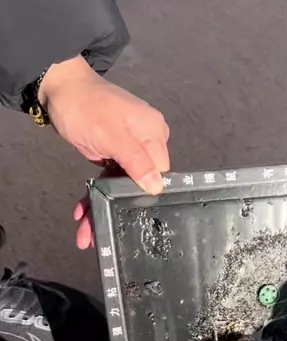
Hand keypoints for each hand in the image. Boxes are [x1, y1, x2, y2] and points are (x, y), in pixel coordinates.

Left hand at [39, 56, 169, 248]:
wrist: (58, 89)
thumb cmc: (86, 108)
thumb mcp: (111, 135)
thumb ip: (136, 161)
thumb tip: (157, 187)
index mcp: (154, 134)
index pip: (159, 175)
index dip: (144, 198)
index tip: (129, 221)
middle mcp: (147, 142)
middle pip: (139, 184)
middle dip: (118, 209)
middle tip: (97, 237)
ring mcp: (130, 149)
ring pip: (121, 186)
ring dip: (103, 208)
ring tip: (84, 233)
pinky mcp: (114, 154)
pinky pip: (110, 180)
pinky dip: (97, 195)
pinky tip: (82, 213)